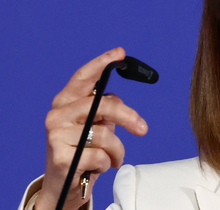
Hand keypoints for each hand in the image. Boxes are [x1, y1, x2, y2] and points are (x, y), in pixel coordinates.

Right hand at [35, 47, 147, 209]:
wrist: (64, 185)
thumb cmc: (84, 149)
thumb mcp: (95, 124)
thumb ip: (105, 108)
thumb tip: (120, 102)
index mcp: (66, 101)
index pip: (84, 77)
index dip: (102, 63)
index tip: (120, 53)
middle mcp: (57, 115)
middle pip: (104, 105)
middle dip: (128, 117)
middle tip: (143, 129)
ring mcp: (56, 136)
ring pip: (106, 135)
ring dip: (117, 150)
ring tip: (112, 158)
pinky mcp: (61, 158)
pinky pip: (101, 156)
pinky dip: (107, 164)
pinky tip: (97, 167)